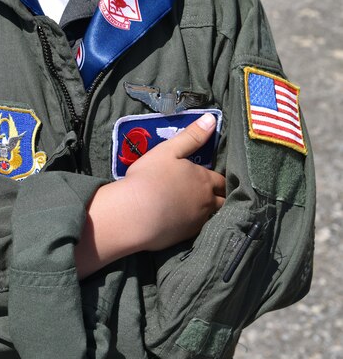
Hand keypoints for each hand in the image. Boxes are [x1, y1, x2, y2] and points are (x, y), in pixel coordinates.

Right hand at [123, 112, 225, 251]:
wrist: (135, 214)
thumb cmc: (150, 177)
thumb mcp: (169, 150)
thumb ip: (192, 136)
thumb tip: (212, 119)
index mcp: (204, 180)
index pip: (221, 180)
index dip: (220, 178)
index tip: (219, 178)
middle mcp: (206, 202)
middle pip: (223, 200)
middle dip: (222, 197)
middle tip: (217, 194)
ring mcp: (198, 222)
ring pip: (213, 216)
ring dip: (211, 212)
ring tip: (202, 208)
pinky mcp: (186, 238)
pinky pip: (198, 230)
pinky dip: (195, 224)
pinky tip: (186, 222)